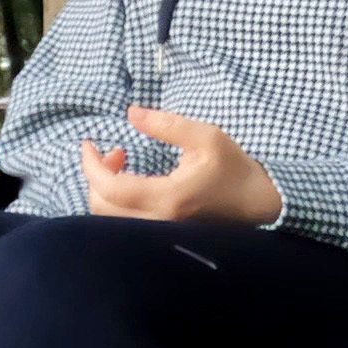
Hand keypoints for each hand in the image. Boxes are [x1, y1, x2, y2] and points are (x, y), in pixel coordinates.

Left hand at [81, 107, 279, 225]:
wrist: (258, 203)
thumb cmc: (233, 169)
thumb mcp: (206, 137)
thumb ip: (167, 124)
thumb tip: (131, 113)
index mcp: (168, 198)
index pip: (112, 188)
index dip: (91, 165)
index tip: (88, 143)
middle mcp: (158, 221)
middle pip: (101, 208)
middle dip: (96, 176)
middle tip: (116, 151)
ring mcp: (159, 233)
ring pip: (108, 219)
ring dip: (104, 190)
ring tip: (122, 164)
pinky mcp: (160, 234)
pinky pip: (121, 223)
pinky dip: (114, 202)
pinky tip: (129, 183)